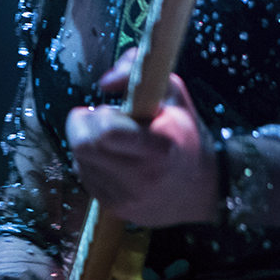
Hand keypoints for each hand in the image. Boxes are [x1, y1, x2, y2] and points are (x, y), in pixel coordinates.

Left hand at [64, 48, 218, 226]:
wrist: (199, 190)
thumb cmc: (185, 134)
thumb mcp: (172, 93)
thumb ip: (137, 71)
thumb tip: (104, 83)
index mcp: (161, 148)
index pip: (107, 132)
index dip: (102, 114)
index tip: (114, 110)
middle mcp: (141, 178)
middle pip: (83, 144)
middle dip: (85, 125)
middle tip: (104, 120)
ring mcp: (125, 198)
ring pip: (79, 160)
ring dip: (87, 142)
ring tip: (112, 140)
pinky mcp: (112, 208)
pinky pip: (84, 175)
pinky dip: (91, 161)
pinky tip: (113, 158)